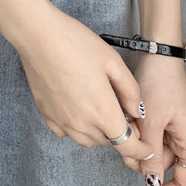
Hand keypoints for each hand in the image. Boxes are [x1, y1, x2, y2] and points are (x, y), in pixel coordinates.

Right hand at [12, 4, 154, 170]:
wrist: (38, 35)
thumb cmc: (76, 43)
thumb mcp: (113, 61)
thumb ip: (130, 91)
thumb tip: (137, 112)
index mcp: (102, 112)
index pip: (127, 146)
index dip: (140, 150)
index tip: (146, 148)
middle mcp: (81, 124)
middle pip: (107, 142)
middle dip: (120, 135)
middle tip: (123, 114)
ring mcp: (61, 121)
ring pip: (87, 141)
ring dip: (99, 134)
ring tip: (101, 110)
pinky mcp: (45, 114)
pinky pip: (65, 132)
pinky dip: (76, 128)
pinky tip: (77, 109)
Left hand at [133, 54, 185, 184]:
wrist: (156, 54)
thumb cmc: (161, 80)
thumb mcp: (152, 122)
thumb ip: (152, 154)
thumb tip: (151, 181)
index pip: (185, 178)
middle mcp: (185, 135)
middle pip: (165, 163)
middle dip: (146, 156)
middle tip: (132, 141)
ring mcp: (173, 126)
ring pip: (154, 147)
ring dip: (140, 140)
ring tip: (133, 123)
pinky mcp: (163, 117)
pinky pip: (150, 133)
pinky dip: (139, 129)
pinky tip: (132, 118)